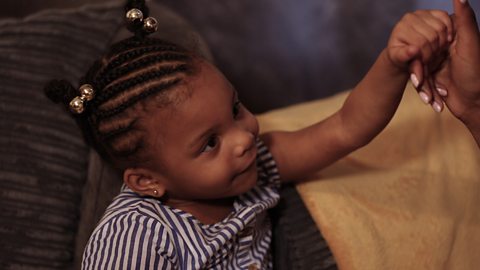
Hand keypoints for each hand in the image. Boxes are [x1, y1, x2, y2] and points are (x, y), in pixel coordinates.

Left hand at [386, 9, 452, 80]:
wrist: (406, 49)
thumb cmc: (403, 56)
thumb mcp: (402, 61)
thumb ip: (408, 61)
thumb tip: (415, 55)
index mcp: (400, 29)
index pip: (420, 43)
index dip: (425, 56)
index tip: (423, 64)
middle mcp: (409, 18)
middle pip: (432, 36)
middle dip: (433, 51)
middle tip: (430, 59)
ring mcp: (422, 13)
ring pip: (440, 28)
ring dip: (442, 43)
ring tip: (435, 52)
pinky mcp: (433, 12)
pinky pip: (446, 19)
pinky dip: (449, 30)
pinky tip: (445, 41)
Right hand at [431, 0, 479, 126]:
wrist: (474, 105)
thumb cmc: (475, 74)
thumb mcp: (470, 44)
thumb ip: (465, 20)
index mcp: (456, 36)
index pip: (432, 31)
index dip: (425, 42)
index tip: (426, 55)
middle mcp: (446, 48)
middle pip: (422, 50)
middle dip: (420, 67)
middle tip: (423, 76)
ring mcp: (438, 62)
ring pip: (419, 67)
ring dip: (423, 81)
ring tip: (430, 90)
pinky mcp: (433, 76)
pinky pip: (421, 79)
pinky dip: (425, 89)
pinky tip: (432, 97)